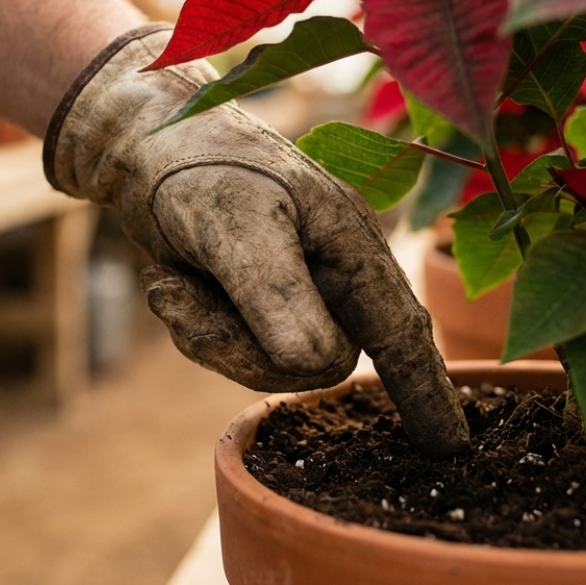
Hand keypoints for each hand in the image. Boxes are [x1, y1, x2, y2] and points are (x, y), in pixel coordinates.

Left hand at [44, 25, 469, 456]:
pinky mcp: (253, 297)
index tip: (451, 446)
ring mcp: (293, 286)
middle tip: (183, 303)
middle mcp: (331, 270)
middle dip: (245, 348)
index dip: (427, 390)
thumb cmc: (197, 163)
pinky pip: (236, 347)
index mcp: (351, 243)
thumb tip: (320, 367)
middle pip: (318, 361)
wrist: (135, 138)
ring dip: (210, 331)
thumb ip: (279, 298)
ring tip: (171, 282)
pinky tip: (169, 282)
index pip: (402, 331)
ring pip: (270, 361)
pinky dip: (195, 324)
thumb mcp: (238, 225)